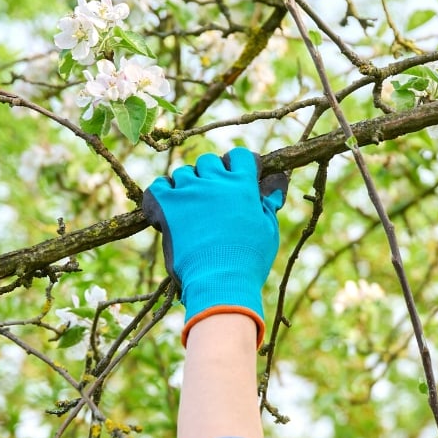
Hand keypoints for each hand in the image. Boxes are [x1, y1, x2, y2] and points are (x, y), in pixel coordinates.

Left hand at [143, 147, 287, 346]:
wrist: (220, 281)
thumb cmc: (249, 259)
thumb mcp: (268, 230)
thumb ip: (269, 202)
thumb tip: (278, 181)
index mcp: (243, 185)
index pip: (239, 156)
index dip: (238, 165)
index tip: (238, 177)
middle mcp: (215, 182)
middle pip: (209, 161)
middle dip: (212, 174)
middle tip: (214, 196)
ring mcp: (189, 192)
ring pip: (184, 172)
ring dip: (189, 185)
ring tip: (193, 205)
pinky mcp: (167, 205)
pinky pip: (158, 186)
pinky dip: (163, 192)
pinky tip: (170, 206)